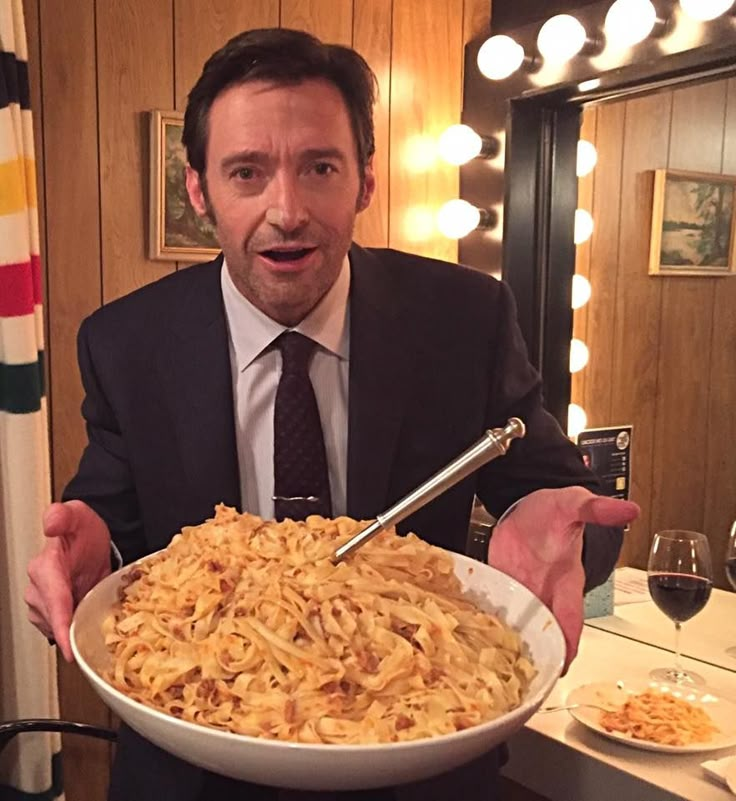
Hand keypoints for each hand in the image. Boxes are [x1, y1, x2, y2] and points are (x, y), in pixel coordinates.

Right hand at [25, 500, 111, 661]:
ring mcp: (42, 603)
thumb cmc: (82, 530)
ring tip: (95, 620)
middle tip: (98, 631)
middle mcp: (38, 588)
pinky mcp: (50, 613)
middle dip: (73, 628)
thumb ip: (64, 515)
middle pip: (55, 619)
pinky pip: (61, 628)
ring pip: (57, 627)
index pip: (53, 600)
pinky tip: (87, 623)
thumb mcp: (78, 515)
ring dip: (75, 629)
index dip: (61, 624)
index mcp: (45, 567)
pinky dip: (74, 629)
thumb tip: (51, 524)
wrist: (87, 539)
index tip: (68, 645)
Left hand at [487, 487, 638, 671]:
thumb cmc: (554, 509)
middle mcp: (544, 591)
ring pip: (517, 627)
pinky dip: (486, 624)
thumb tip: (629, 510)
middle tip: (523, 681)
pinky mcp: (500, 585)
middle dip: (536, 656)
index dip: (568, 643)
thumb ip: (596, 508)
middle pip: (543, 632)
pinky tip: (471, 638)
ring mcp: (521, 591)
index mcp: (566, 580)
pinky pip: (494, 610)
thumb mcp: (573, 503)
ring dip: (507, 645)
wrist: (527, 504)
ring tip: (492, 671)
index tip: (563, 666)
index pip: (571, 618)